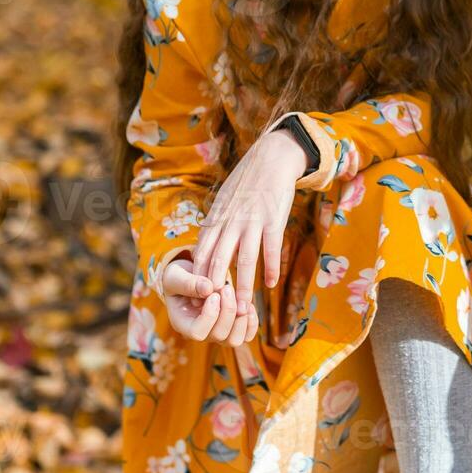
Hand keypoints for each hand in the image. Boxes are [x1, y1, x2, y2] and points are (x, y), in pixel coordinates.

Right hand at [160, 252, 258, 344]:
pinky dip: (251, 321)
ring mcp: (218, 331)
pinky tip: (248, 303)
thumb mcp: (175, 275)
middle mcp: (201, 332)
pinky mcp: (232, 326)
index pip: (197, 333)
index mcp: (183, 324)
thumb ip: (188, 282)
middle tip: (227, 288)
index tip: (214, 294)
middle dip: (227, 310)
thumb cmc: (178, 276)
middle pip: (219, 335)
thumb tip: (209, 288)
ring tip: (237, 295)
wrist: (190, 275)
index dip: (209, 315)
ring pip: (235, 340)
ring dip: (240, 317)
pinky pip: (247, 335)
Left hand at [192, 128, 308, 328]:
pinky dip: (270, 268)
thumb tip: (205, 249)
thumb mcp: (223, 202)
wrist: (270, 159)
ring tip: (244, 309)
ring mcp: (252, 222)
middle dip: (216, 290)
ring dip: (244, 287)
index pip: (201, 255)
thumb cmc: (246, 183)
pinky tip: (272, 283)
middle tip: (217, 313)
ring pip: (244, 261)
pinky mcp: (273, 220)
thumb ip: (215, 226)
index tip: (198, 298)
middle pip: (218, 262)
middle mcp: (230, 223)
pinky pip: (271, 249)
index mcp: (216, 220)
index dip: (198, 278)